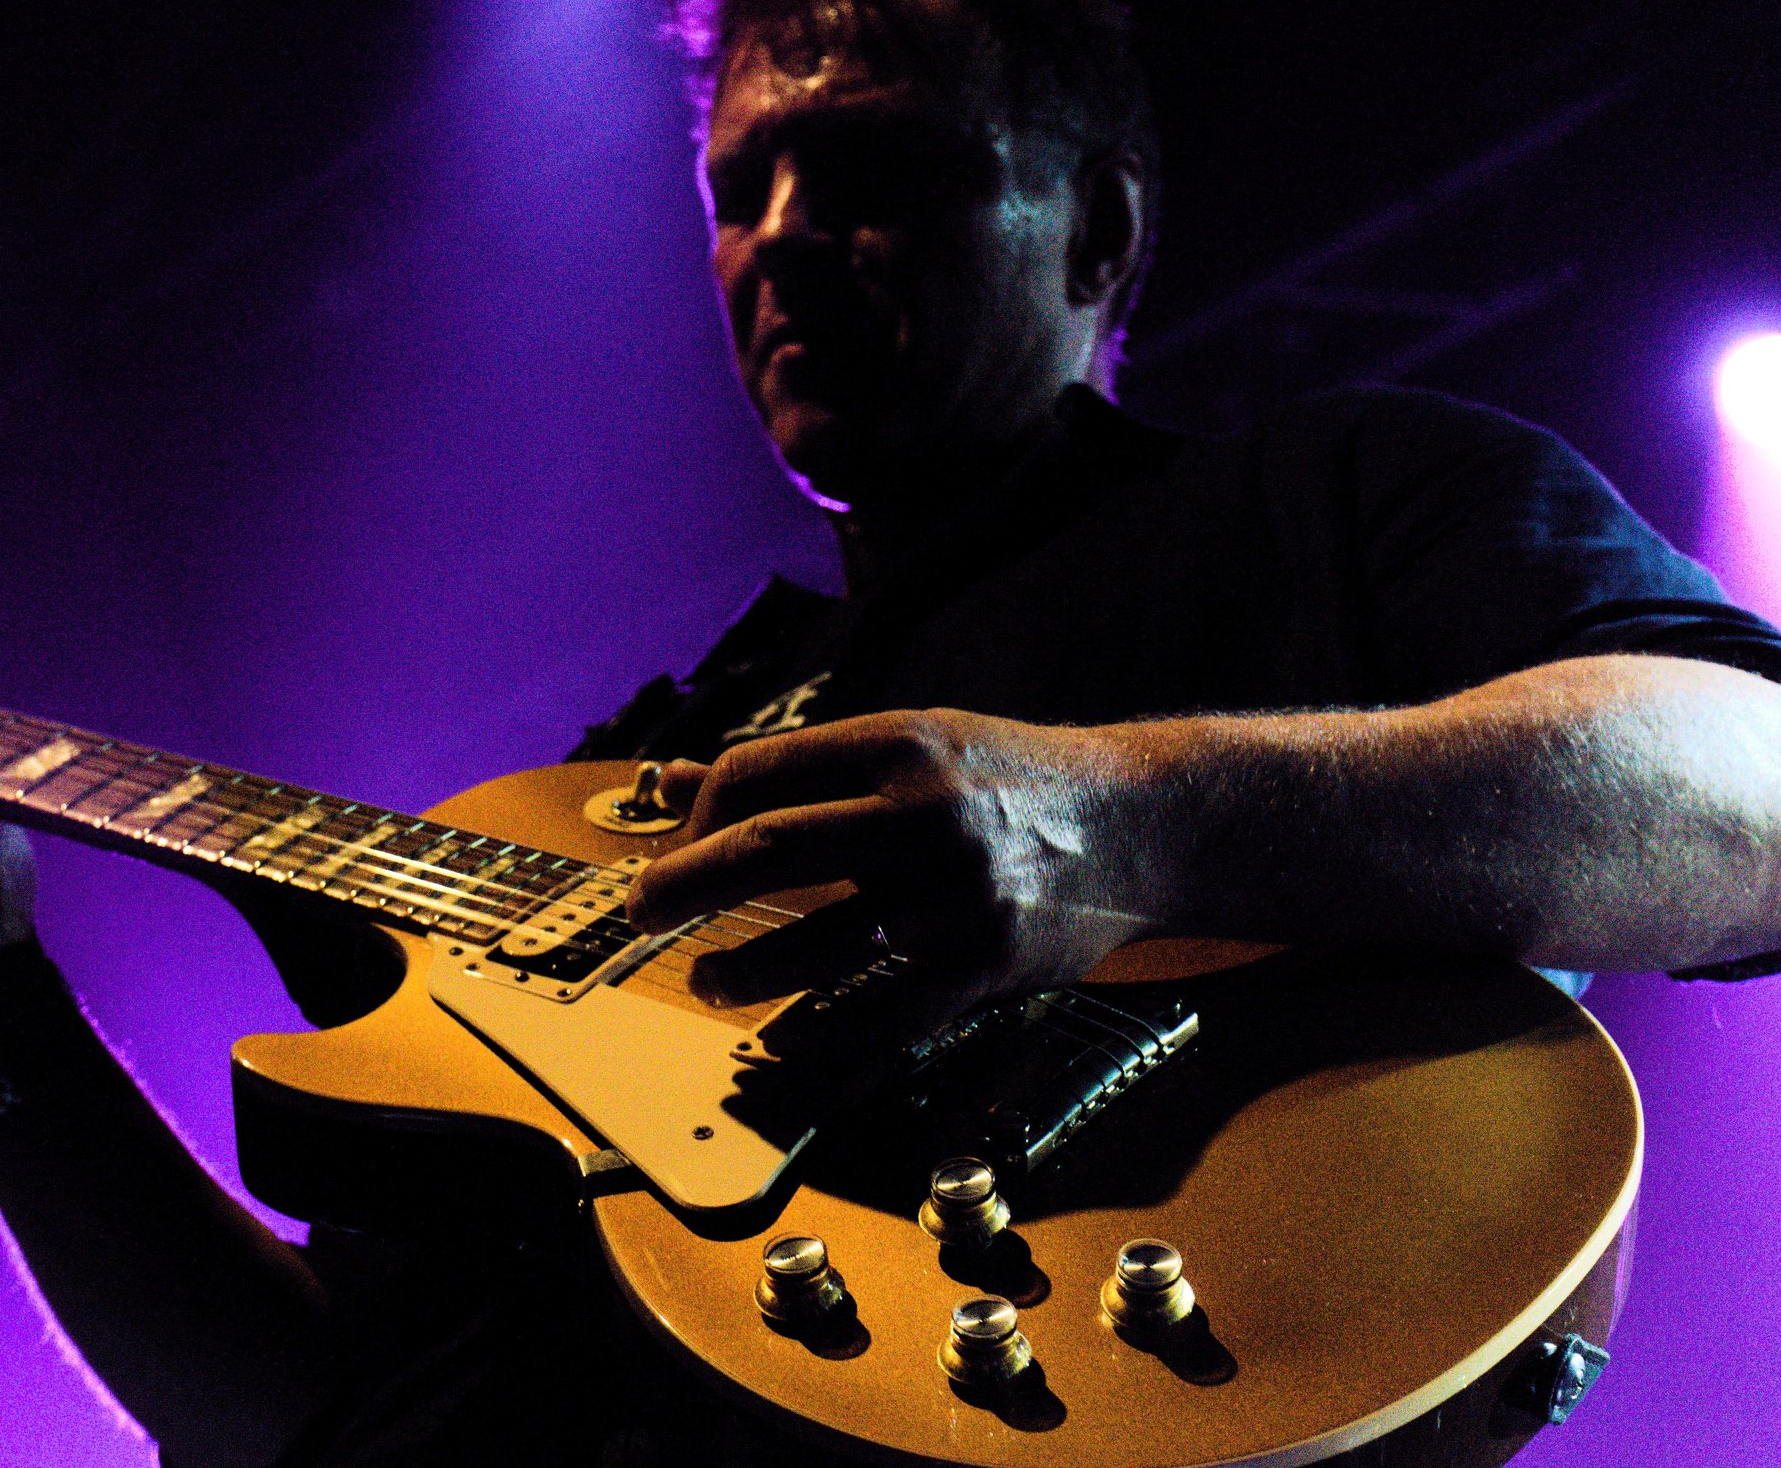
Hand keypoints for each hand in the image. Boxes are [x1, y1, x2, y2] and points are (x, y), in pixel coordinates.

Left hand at [624, 709, 1160, 1054]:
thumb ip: (798, 769)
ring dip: (745, 970)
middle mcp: (925, 809)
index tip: (675, 849)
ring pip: (819, 941)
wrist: (1138, 822)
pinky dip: (824, 1033)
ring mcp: (959, 891)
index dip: (698, 815)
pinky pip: (887, 1014)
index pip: (760, 773)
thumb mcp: (912, 744)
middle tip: (643, 913)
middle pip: (769, 849)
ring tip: (707, 980)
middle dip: (686, 886)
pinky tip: (782, 1038)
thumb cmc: (1005, 780)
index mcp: (898, 742)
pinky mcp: (989, 962)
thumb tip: (678, 780)